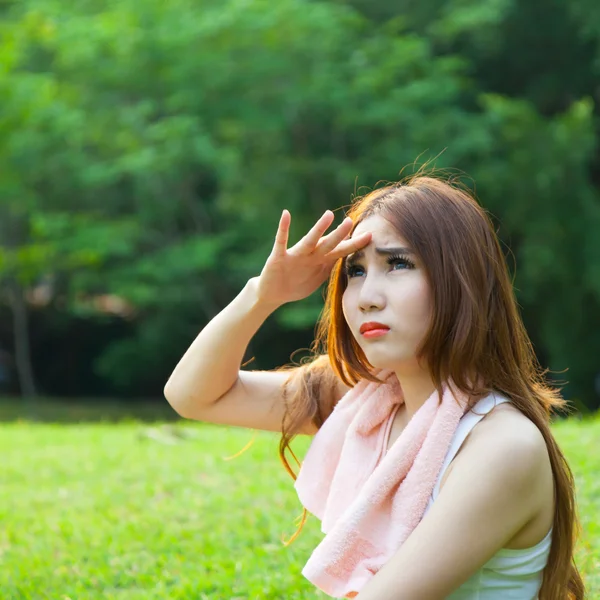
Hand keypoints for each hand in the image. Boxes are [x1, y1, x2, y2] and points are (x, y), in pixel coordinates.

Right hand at [255, 209, 371, 307]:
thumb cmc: (297, 284)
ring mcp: (294, 256)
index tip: (370, 235)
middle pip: (328, 244)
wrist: (272, 294)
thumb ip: (331, 263)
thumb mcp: (317, 275)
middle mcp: (309, 256)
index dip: (354, 245)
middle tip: (351, 221)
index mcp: (320, 262)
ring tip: (328, 215)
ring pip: (309, 241)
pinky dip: (283, 228)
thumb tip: (347, 249)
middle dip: (340, 235)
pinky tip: (286, 214)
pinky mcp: (278, 258)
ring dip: (319, 229)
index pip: (340, 251)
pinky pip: (281, 241)